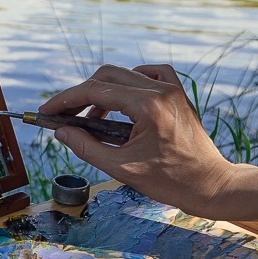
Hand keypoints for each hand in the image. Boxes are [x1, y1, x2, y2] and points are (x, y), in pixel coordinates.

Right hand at [41, 64, 242, 218]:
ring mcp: (172, 89)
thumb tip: (61, 132)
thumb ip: (87, 148)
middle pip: (108, 76)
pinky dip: (129, 84)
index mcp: (148, 106)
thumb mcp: (122, 168)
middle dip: (81, 94)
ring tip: (90, 118)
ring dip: (103, 91)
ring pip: (126, 74)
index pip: (96, 91)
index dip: (66, 100)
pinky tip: (121, 101)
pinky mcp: (177, 94)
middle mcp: (161, 89)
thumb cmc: (171, 182)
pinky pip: (148, 75)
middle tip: (64, 115)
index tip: (47, 111)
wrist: (210, 184)